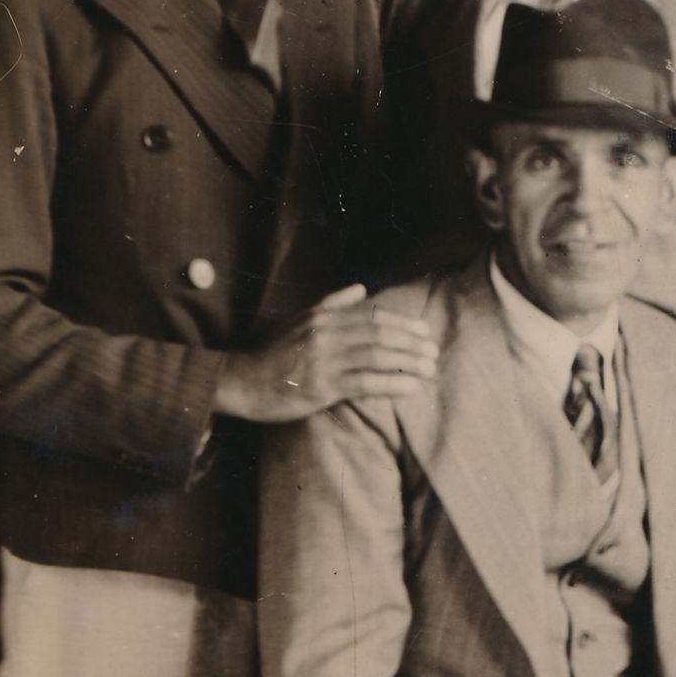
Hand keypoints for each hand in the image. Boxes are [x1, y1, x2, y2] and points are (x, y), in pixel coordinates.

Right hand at [214, 285, 437, 423]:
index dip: (402, 323)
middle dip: (412, 342)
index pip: (372, 315)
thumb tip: (360, 289)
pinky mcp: (321, 386)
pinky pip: (365, 383)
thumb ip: (331, 303)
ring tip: (430, 369)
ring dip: (409, 362)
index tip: (424, 331)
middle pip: (380, 334)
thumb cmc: (273, 353)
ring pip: (377, 356)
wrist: (241, 381)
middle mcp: (325, 334)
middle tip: (434, 351)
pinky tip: (411, 388)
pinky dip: (392, 384)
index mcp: (323, 317)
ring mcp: (324, 360)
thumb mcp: (300, 320)